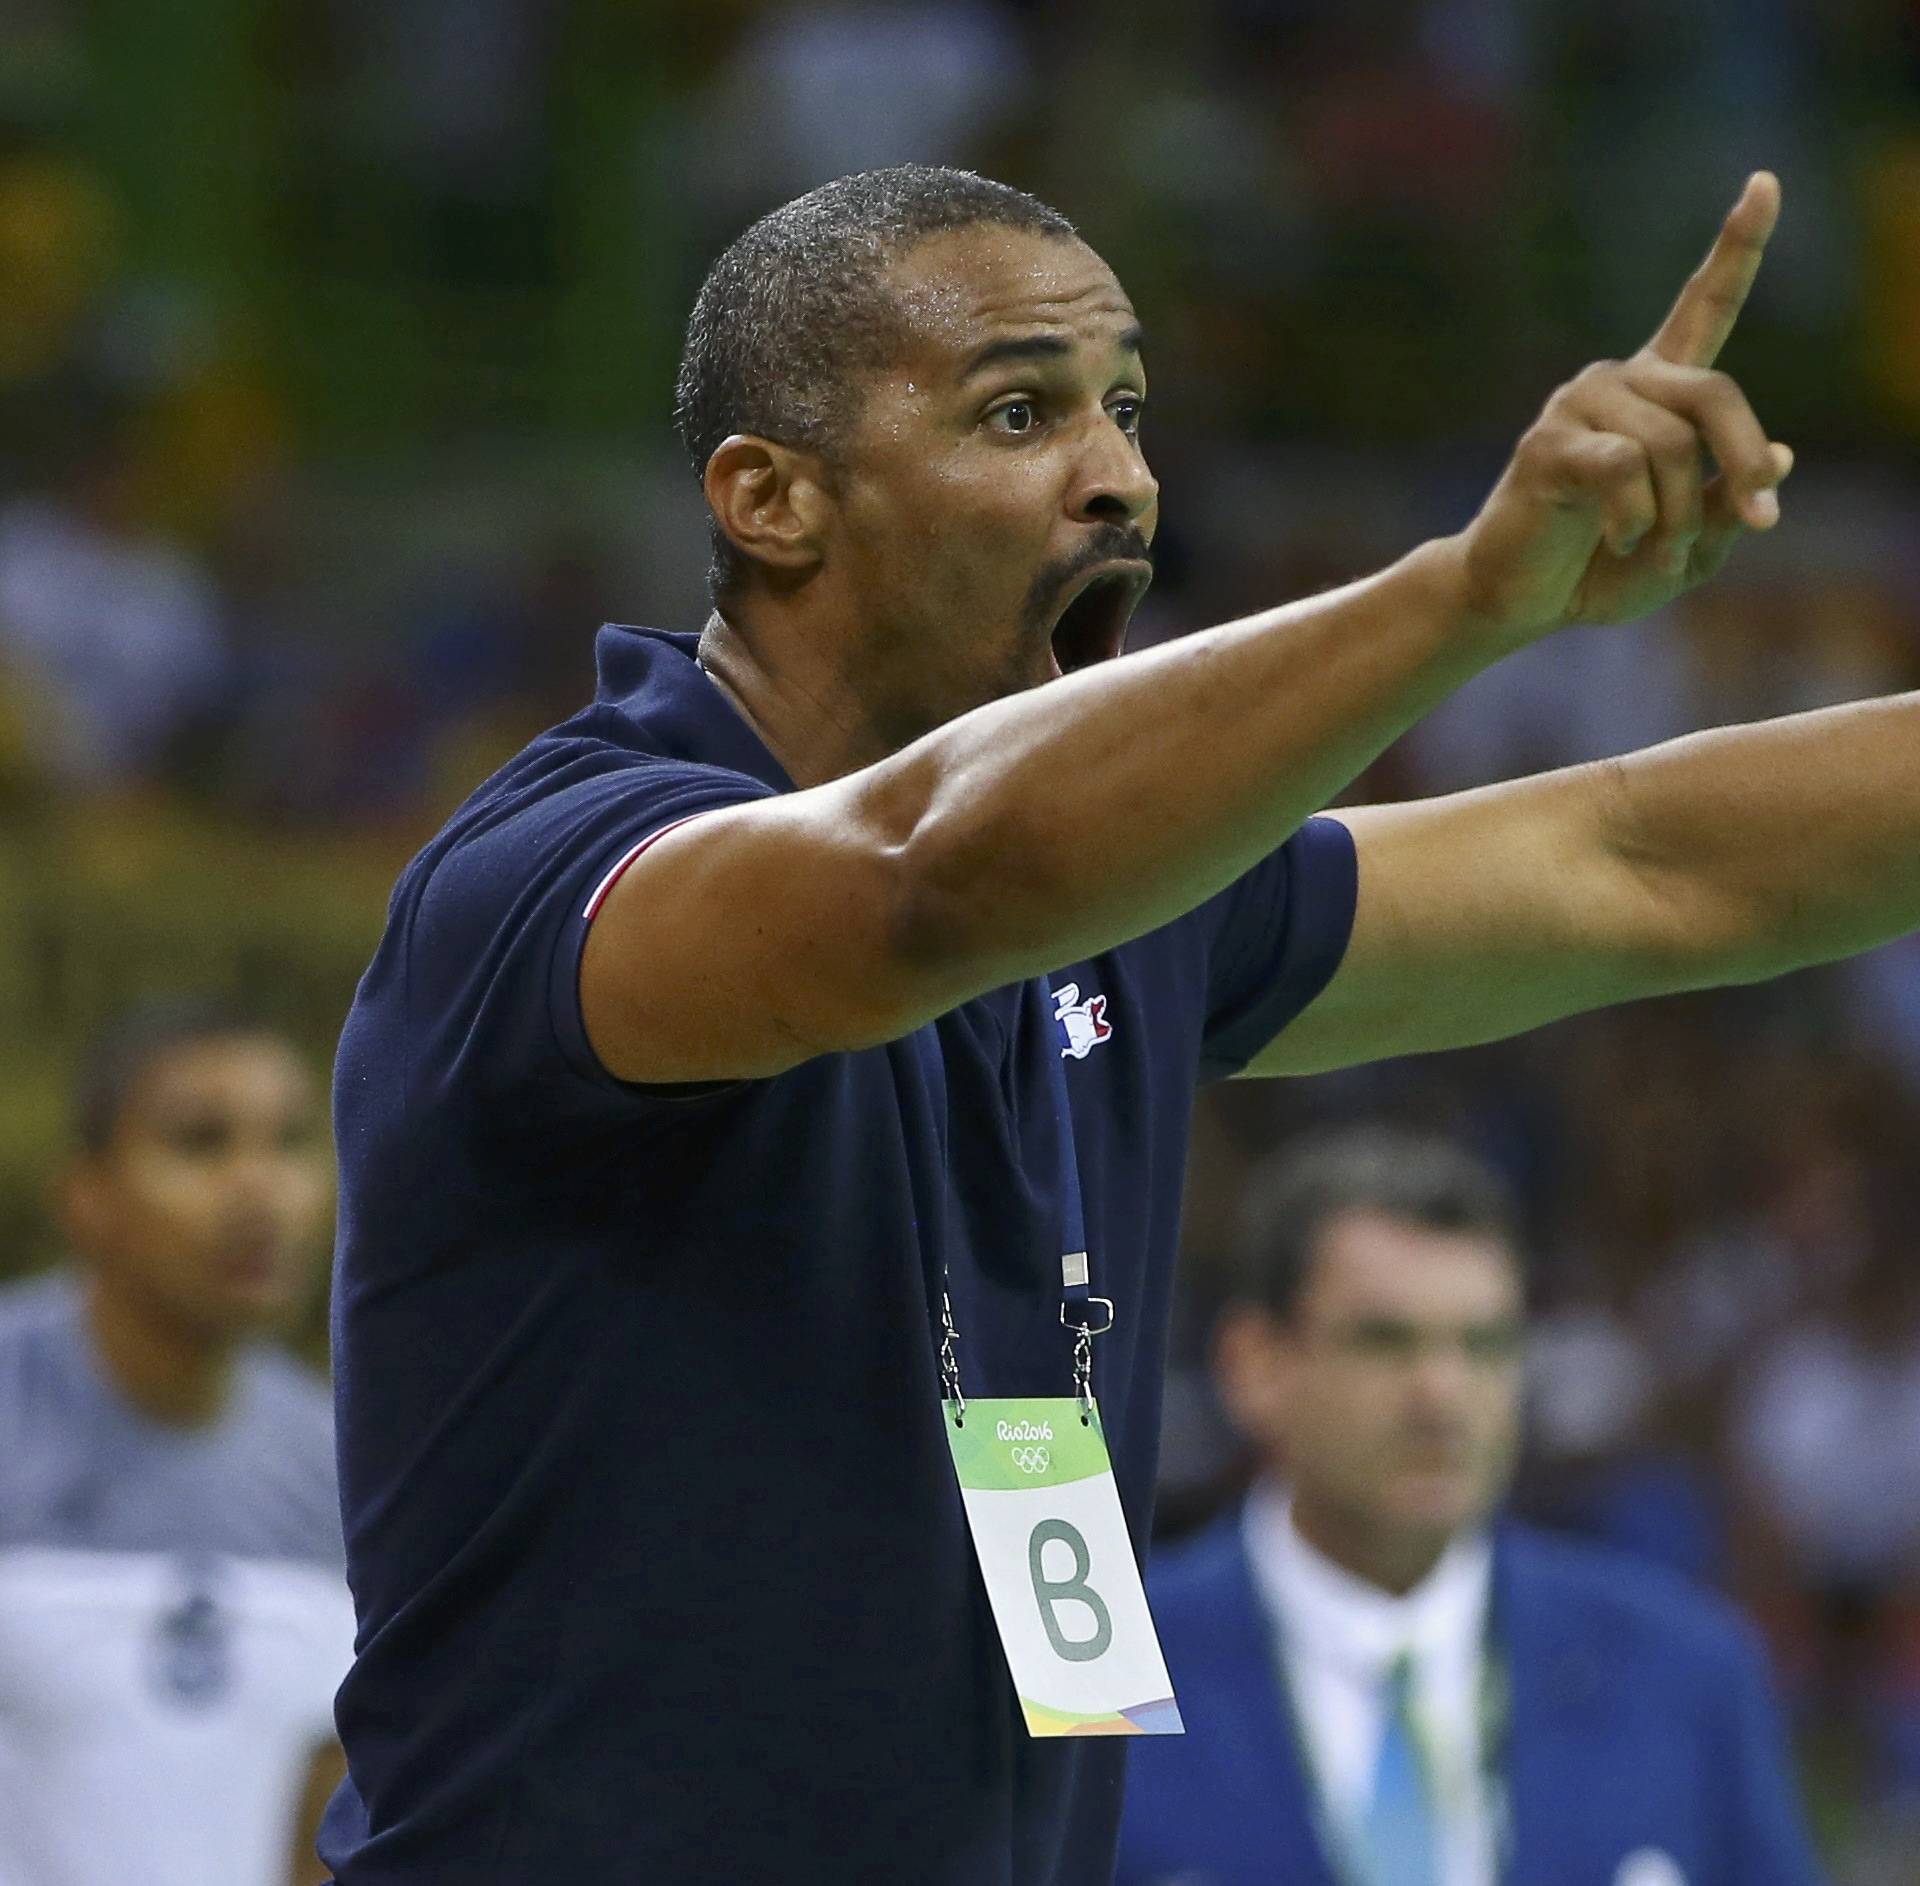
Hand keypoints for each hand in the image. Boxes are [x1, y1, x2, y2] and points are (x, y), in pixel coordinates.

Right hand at [1453, 171, 1793, 646]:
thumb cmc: (1601, 569)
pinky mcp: (1548, 442)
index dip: (1738, 245)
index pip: (1704, 306)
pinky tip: (1618, 538)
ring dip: (1680, 515)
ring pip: (1671, 445)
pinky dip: (1635, 518)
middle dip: (1746, 460)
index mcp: (1658, 394)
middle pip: (1714, 394)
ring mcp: (1578, 406)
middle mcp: (1620, 383)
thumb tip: (1781, 455)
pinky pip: (1623, 467)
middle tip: (1763, 518)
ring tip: (1654, 550)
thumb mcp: (1690, 548)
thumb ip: (1729, 505)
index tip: (1765, 181)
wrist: (1518, 599)